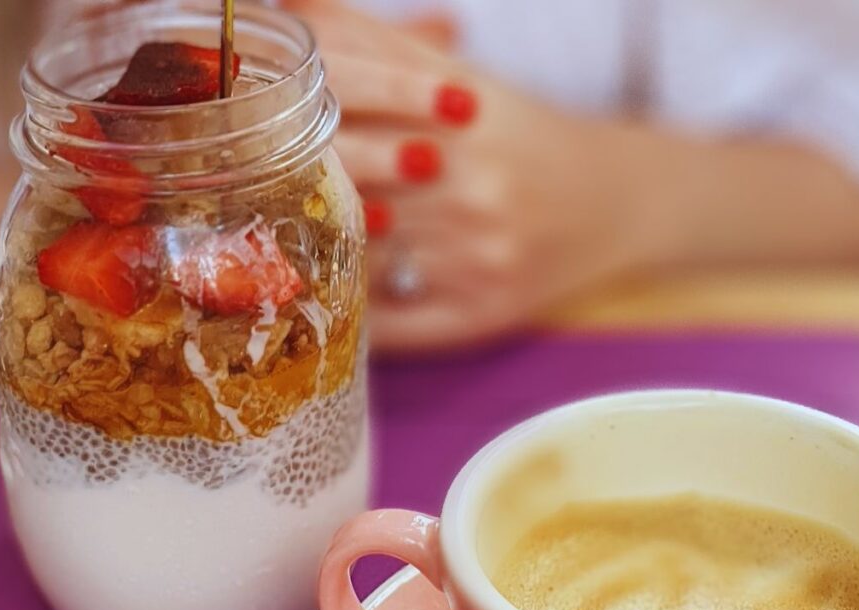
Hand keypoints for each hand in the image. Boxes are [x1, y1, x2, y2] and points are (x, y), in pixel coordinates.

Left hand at [282, 0, 663, 352]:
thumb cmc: (521, 137)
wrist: (617, 201)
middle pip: (344, 190)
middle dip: (290, 192)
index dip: (285, 130)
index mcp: (460, 117)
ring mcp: (476, 259)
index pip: (343, 117)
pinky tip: (325, 300)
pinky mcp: (480, 316)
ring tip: (266, 252)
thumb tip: (286, 10)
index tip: (245, 139)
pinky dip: (349, 315)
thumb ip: (374, 42)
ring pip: (357, 261)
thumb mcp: (456, 74)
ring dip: (307, 256)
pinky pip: (391, 328)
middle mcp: (471, 188)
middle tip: (242, 200)